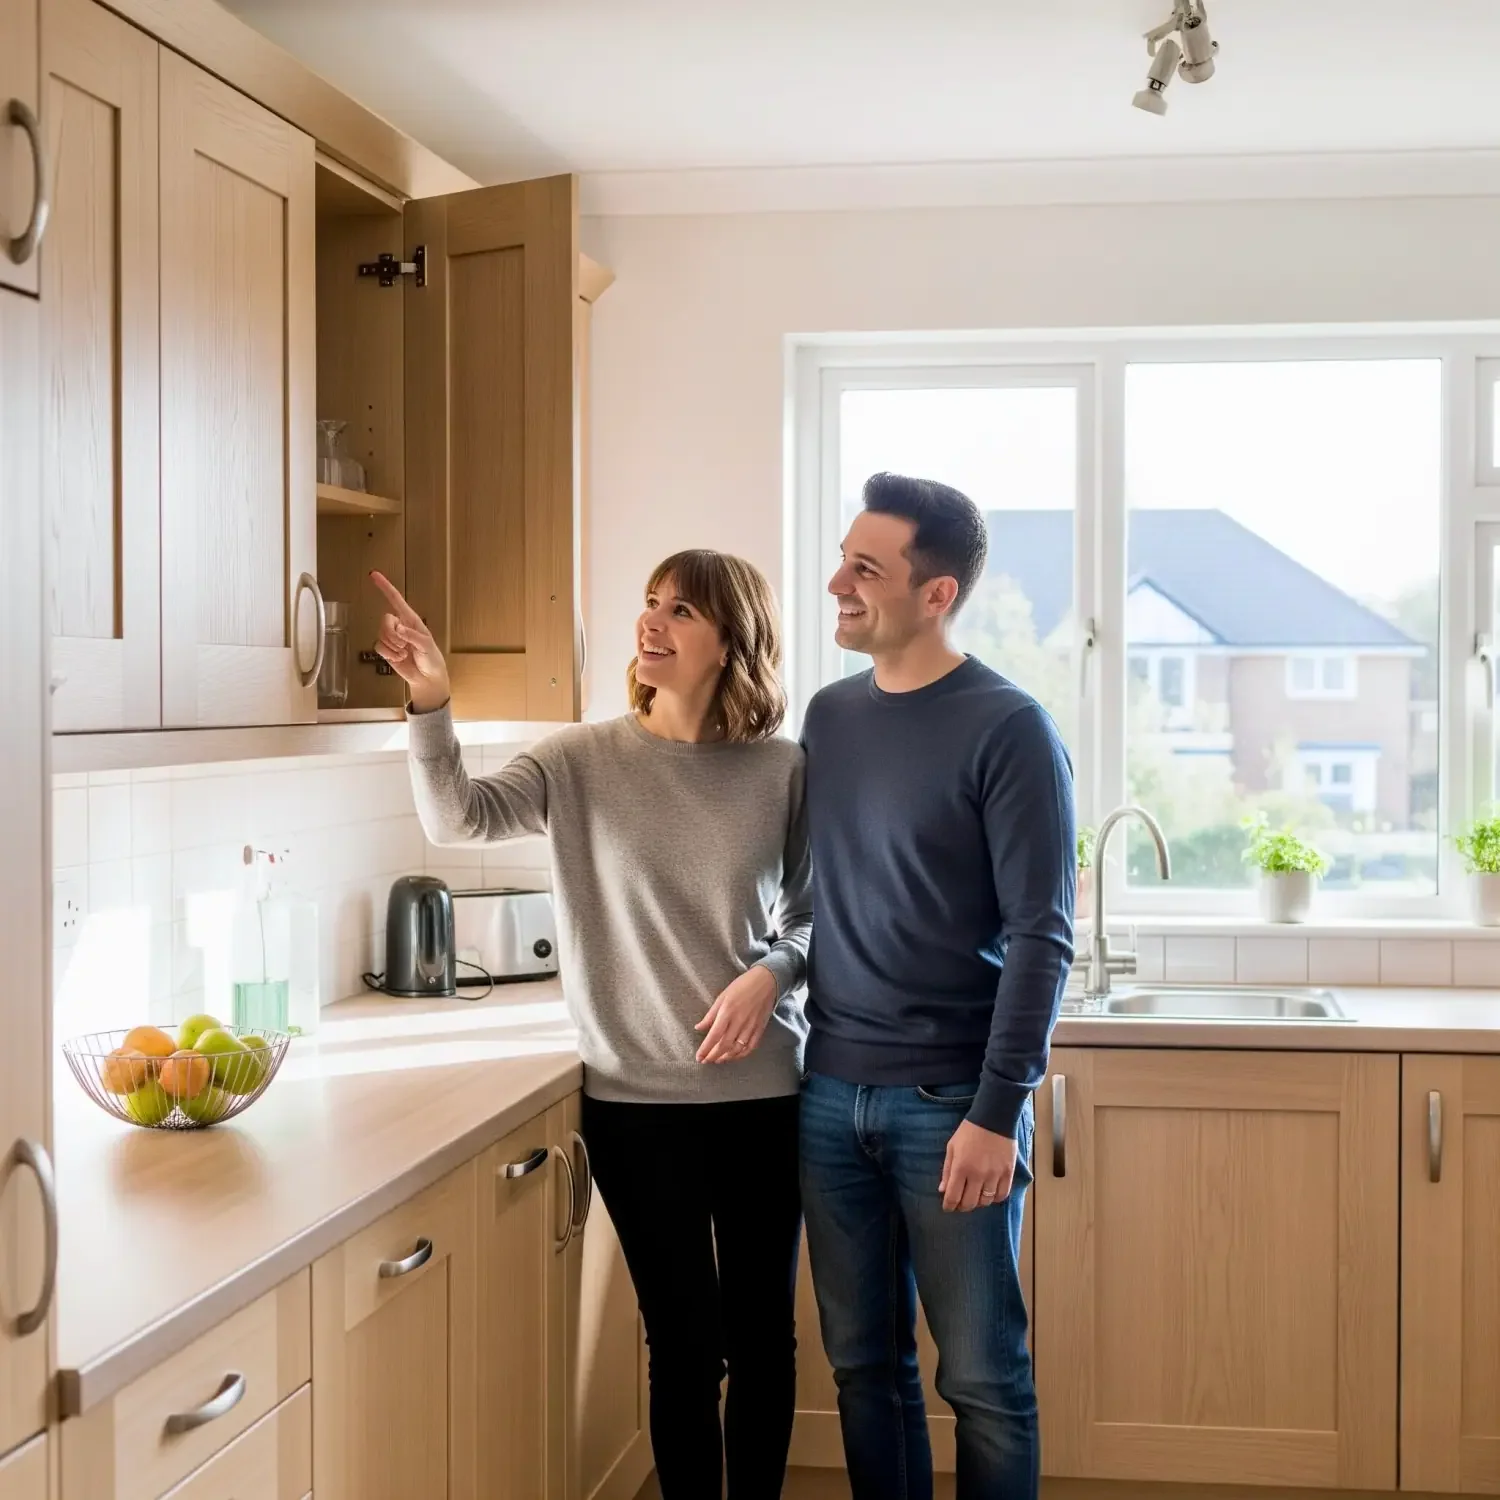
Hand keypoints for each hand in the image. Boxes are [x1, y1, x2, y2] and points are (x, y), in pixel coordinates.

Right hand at [370, 572, 451, 711]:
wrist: (427, 678)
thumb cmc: (432, 659)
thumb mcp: (426, 646)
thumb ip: (412, 636)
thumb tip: (398, 627)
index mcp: (412, 620)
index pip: (396, 599)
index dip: (385, 587)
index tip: (374, 575)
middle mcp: (400, 626)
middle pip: (385, 620)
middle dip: (392, 634)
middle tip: (404, 645)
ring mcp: (392, 638)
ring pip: (381, 634)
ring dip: (393, 646)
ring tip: (405, 653)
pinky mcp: (386, 650)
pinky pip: (378, 646)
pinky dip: (388, 654)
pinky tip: (399, 658)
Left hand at [695, 966, 777, 1063]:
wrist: (766, 981)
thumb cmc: (742, 986)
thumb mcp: (722, 996)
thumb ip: (710, 1015)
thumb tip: (698, 1027)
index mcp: (727, 1012)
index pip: (714, 1036)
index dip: (705, 1049)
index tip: (699, 1057)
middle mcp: (739, 1021)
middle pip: (725, 1045)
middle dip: (713, 1056)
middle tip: (706, 1061)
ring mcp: (751, 1026)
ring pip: (737, 1049)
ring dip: (726, 1057)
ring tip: (718, 1060)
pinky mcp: (760, 1028)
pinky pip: (751, 1046)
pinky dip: (741, 1054)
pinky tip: (734, 1056)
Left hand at [940, 1120, 1016, 1212]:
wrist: (994, 1119)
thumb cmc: (968, 1132)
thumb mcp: (952, 1147)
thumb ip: (947, 1170)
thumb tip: (943, 1190)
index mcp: (961, 1167)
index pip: (953, 1197)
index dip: (949, 1206)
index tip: (948, 1207)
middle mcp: (977, 1175)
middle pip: (969, 1203)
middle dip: (962, 1207)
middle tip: (960, 1204)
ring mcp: (994, 1175)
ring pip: (985, 1202)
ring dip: (978, 1202)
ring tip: (975, 1197)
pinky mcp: (1008, 1173)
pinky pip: (1002, 1195)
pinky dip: (994, 1198)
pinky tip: (989, 1194)